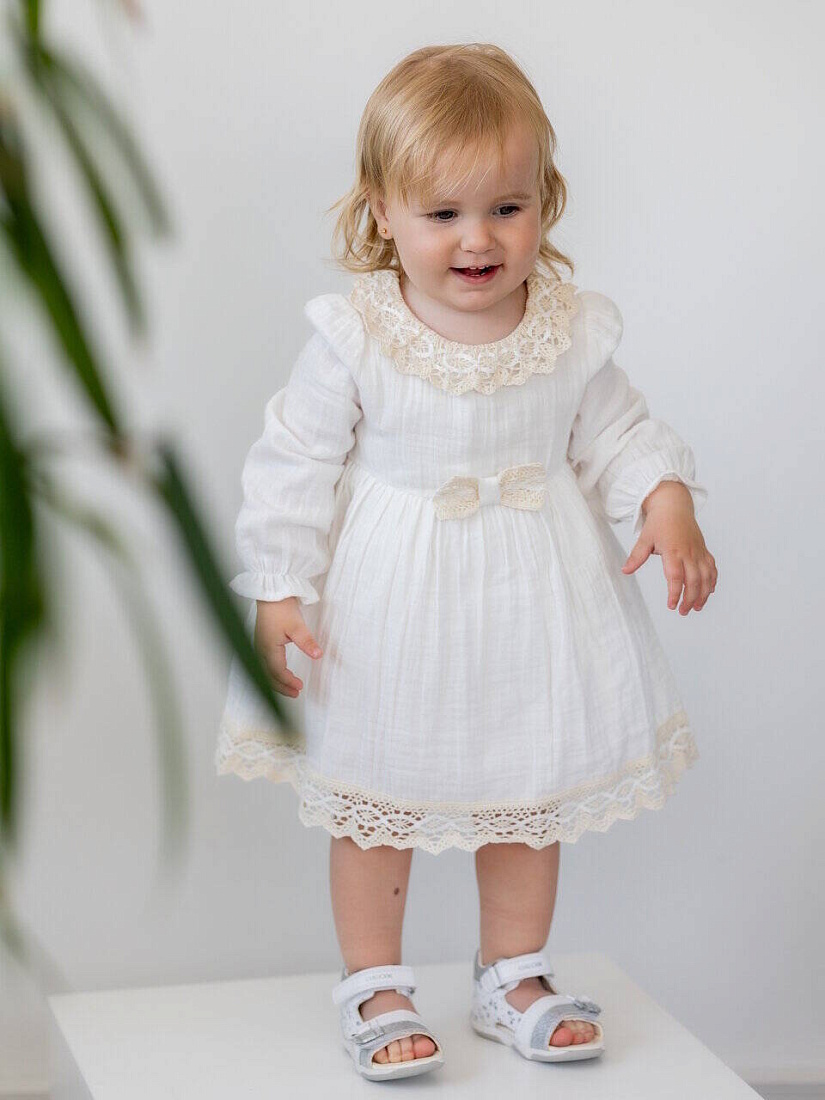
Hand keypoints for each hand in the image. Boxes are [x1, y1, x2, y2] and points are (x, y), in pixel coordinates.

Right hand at [254, 597, 322, 695]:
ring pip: (265, 671)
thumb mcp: (297, 626)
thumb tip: (318, 655)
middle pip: (268, 676)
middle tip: (296, 694)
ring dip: (277, 681)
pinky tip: (281, 673)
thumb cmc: (281, 608)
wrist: (271, 593)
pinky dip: (273, 673)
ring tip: (290, 688)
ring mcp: (259, 646)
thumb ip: (307, 642)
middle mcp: (261, 649)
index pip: (278, 671)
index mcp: (268, 648)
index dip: (288, 681)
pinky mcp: (262, 642)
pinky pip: (265, 663)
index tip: (300, 686)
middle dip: (281, 687)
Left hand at [621, 482, 716, 614]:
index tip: (672, 605)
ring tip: (697, 607)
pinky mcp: (704, 550)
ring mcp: (698, 551)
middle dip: (690, 599)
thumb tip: (625, 570)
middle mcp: (689, 552)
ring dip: (704, 593)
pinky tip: (709, 591)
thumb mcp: (644, 538)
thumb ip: (636, 556)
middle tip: (682, 611)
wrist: (674, 505)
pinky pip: (712, 567)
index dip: (675, 593)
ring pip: (706, 576)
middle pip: (693, 580)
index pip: (676, 577)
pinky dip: (712, 580)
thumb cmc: (659, 522)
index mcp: (673, 551)